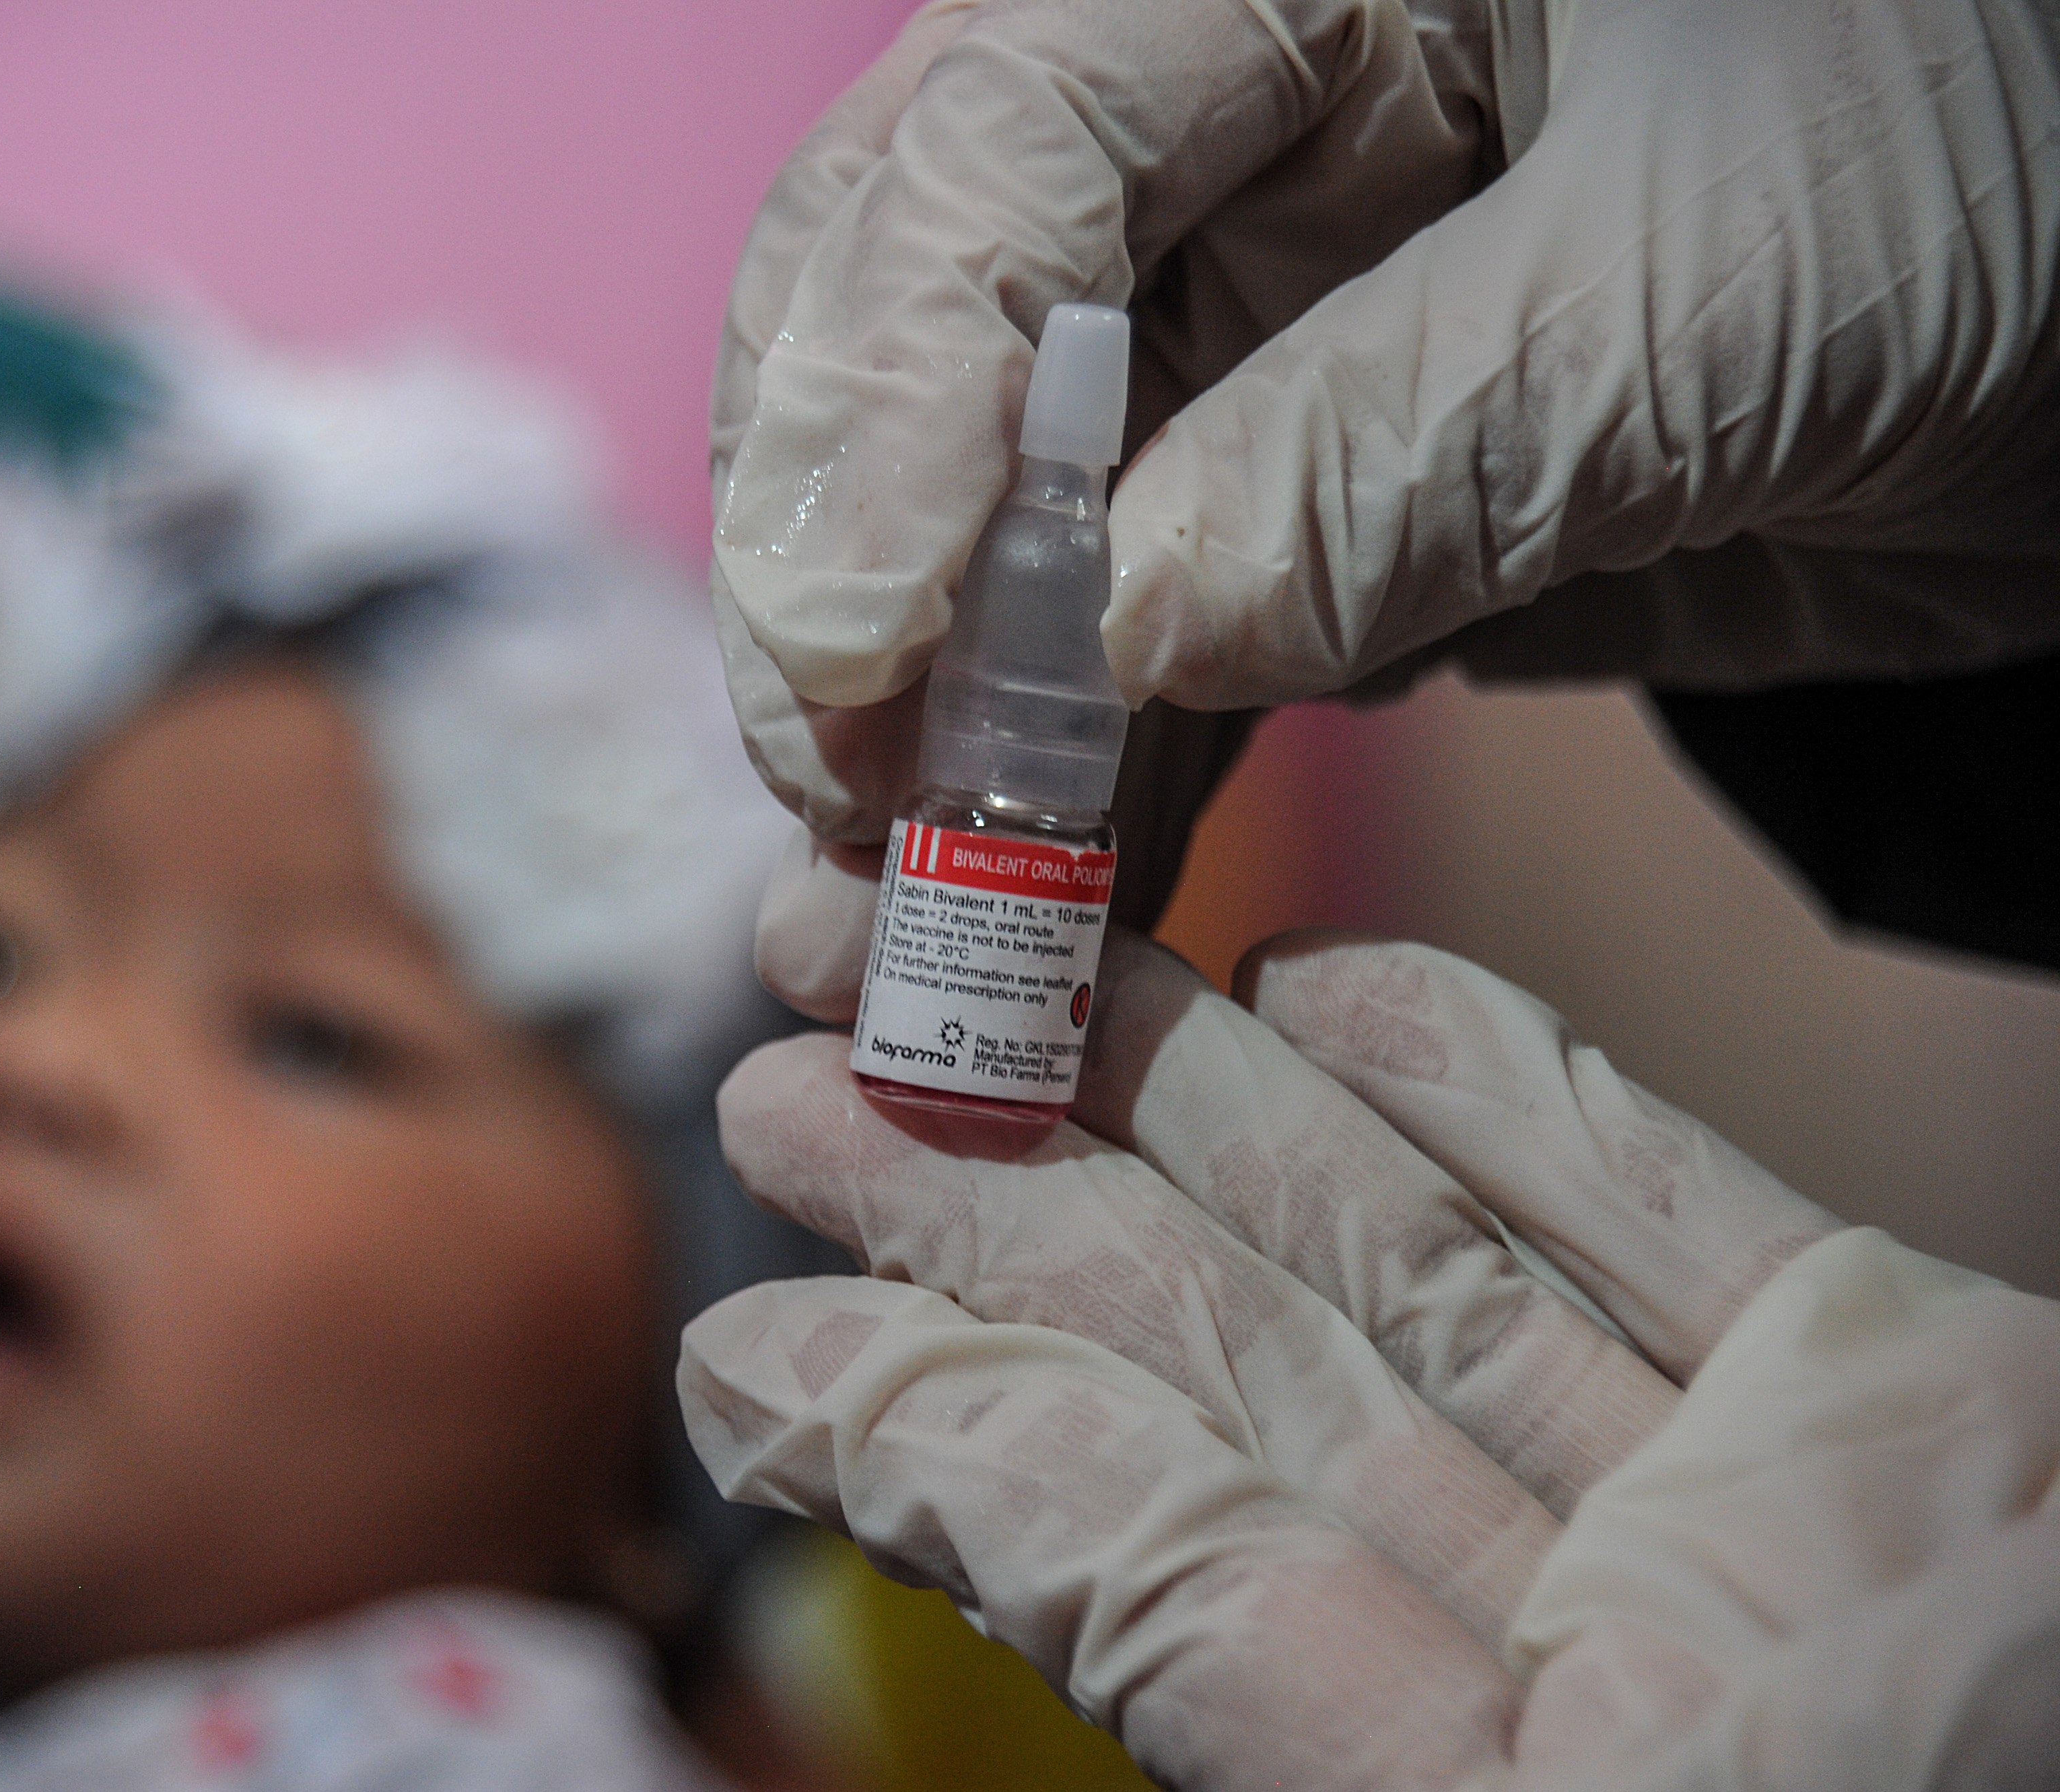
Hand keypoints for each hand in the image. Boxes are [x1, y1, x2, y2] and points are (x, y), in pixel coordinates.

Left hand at [680, 932, 2059, 1788]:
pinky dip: (1509, 1078)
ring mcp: (1710, 1483)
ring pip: (1402, 1239)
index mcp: (1424, 1762)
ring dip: (1192, 1080)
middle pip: (1223, 1349)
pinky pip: (1662, 1202)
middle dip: (1000, 1176)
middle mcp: (1536, 1612)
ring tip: (979, 951)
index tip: (749, 1301)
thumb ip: (1158, 1616)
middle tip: (793, 1015)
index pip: (1122, 1538)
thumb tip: (765, 1412)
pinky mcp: (1886, 1383)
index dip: (924, 1394)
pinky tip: (1330, 970)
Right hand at [716, 0, 2059, 1009]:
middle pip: (913, 327)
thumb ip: (1402, 446)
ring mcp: (1256, 338)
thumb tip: (1121, 626)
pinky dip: (1089, 787)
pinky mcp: (1317, 511)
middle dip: (854, 563)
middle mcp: (1228, 142)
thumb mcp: (1717, 289)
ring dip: (945, 725)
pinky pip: (1145, 655)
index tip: (852, 652)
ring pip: (1003, 524)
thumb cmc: (2003, 171)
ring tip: (903, 910)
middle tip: (836, 790)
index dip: (886, 400)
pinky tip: (1047, 911)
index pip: (989, 151)